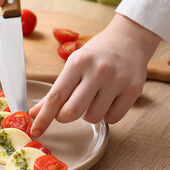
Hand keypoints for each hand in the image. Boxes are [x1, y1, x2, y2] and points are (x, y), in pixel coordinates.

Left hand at [29, 14, 161, 136]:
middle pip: (72, 111)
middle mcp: (97, 71)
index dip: (44, 117)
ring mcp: (117, 81)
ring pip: (93, 118)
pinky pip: (113, 119)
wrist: (130, 38)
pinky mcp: (133, 90)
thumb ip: (56, 90)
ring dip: (89, 114)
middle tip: (68, 110)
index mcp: (78, 63)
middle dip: (65, 117)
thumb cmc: (97, 53)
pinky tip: (109, 99)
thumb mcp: (74, 64)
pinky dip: (107, 114)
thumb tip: (36, 112)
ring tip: (94, 97)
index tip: (35, 130)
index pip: (56, 96)